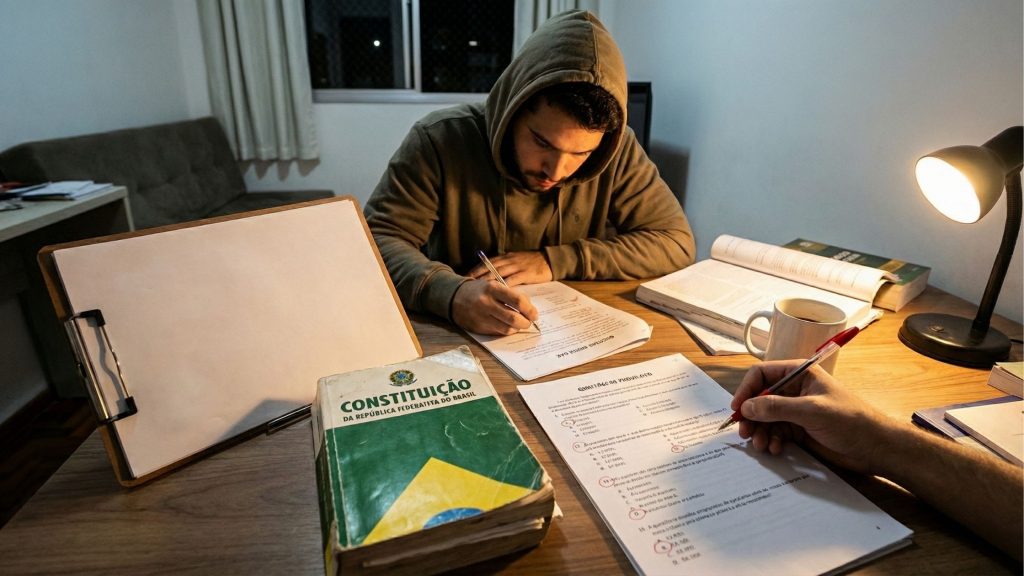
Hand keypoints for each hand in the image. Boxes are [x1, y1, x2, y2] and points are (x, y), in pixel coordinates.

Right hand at [451, 278, 538, 335]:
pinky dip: (506, 330)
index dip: (530, 309)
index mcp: (492, 288)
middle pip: (514, 318)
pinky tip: (507, 325)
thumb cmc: (480, 290)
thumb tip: (529, 308)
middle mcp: (486, 303)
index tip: (534, 314)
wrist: (454, 297)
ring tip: (519, 324)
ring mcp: (481, 317)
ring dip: (517, 328)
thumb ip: (511, 294)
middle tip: (529, 322)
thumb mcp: (494, 285)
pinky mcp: (478, 328)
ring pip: (507, 329)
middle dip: (526, 322)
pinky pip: (498, 332)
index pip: (518, 300)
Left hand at [467, 251, 552, 285]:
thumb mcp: (515, 262)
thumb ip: (504, 268)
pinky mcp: (526, 273)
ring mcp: (517, 266)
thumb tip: (489, 278)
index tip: (465, 277)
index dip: (476, 270)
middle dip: (478, 276)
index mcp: (505, 257)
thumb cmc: (531, 264)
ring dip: (488, 281)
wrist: (549, 260)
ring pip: (499, 273)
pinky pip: (513, 279)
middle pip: (490, 268)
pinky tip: (498, 292)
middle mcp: (509, 260)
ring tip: (479, 289)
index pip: (487, 263)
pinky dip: (505, 285)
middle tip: (467, 285)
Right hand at [731, 360, 894, 474]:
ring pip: (766, 418)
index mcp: (800, 374)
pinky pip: (776, 432)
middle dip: (751, 415)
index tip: (737, 408)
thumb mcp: (812, 411)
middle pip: (761, 398)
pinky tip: (775, 449)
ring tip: (761, 446)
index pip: (763, 374)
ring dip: (760, 431)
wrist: (877, 448)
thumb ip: (777, 407)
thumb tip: (746, 407)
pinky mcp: (800, 430)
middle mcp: (795, 390)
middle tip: (744, 433)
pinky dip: (772, 440)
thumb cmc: (850, 421)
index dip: (747, 389)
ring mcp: (797, 411)